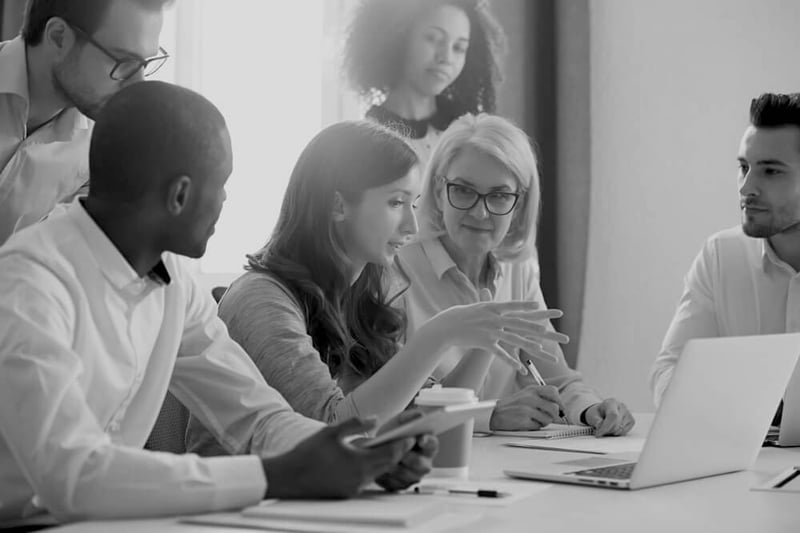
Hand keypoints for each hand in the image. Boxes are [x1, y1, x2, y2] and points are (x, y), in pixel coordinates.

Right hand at [262, 417, 413, 498]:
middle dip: (398, 452)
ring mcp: (353, 488)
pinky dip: (371, 468)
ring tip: (390, 447)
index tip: (412, 435)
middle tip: (407, 440)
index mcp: (358, 463)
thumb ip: (356, 424)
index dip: (403, 444)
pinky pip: (365, 479)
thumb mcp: (332, 432)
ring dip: (385, 461)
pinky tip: (368, 459)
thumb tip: (375, 419)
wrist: (288, 477)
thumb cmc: (308, 453)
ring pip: (377, 473)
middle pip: (387, 465)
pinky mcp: (346, 493)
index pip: (390, 454)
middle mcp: (360, 479)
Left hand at [374, 410, 437, 490]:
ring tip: (387, 461)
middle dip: (411, 459)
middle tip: (402, 453)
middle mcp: (423, 463)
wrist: (377, 448)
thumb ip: (410, 417)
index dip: (428, 442)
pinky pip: (395, 484)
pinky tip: (381, 470)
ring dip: (397, 468)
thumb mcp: (399, 422)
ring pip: (408, 476)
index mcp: (427, 446)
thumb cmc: (392, 435)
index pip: (433, 444)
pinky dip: (388, 477)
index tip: (420, 439)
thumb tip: (419, 416)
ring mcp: (412, 476)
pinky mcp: (400, 485)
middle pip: (423, 465)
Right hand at [426, 288, 568, 373]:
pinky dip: (511, 362)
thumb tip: (490, 292)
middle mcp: (494, 318)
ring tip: (542, 350)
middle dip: (537, 328)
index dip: (527, 307)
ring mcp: (490, 330)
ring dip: (529, 345)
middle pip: (520, 323)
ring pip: (513, 338)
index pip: (514, 306)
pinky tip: (521, 368)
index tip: (541, 307)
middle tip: (550, 332)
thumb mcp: (477, 305)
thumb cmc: (462, 314)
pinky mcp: (485, 343)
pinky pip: (500, 354)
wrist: (447, 326)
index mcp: (494, 307)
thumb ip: (487, 300)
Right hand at [489, 385, 566, 430]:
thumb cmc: (512, 406)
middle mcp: (530, 397)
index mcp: (532, 389)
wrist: (495, 413)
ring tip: (535, 420)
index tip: (560, 408)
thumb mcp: (526, 395)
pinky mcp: (524, 420)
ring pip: (548, 419)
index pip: (554, 391)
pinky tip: (527, 423)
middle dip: (554, 416)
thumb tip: (560, 407)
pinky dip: (535, 427)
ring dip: (544, 422)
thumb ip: (541, 397)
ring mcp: (527, 408)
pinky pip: (539, 426)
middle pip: (555, 408)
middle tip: (548, 417)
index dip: (559, 402)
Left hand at [583, 399, 635, 436]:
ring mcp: (628, 413)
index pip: (613, 415)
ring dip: (611, 432)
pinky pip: (624, 432)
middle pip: (617, 424)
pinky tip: (613, 428)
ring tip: (606, 427)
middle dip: (607, 430)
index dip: (606, 427)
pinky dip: (617, 433)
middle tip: (600, 430)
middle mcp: (622, 406)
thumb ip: (595, 420)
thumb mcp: (592, 415)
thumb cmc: (598, 413)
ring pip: (621, 429)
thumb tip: (599, 425)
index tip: (598, 434)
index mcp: (611, 402)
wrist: (602, 412)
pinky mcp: (632, 420)